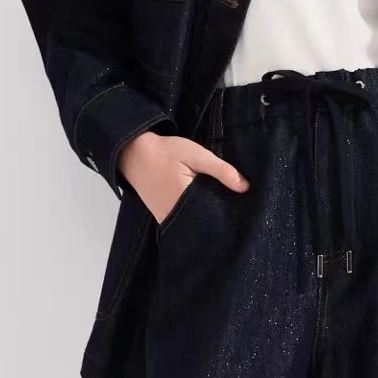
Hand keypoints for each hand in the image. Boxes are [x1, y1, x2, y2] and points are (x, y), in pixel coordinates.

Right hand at [118, 130, 249, 224]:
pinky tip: (207, 208)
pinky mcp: (163, 217)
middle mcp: (176, 216)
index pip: (215, 216)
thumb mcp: (196, 154)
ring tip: (226, 209)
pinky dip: (196, 216)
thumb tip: (245, 187)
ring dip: (209, 218)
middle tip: (239, 211)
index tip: (244, 210)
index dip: (230, 213)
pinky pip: (184, 221)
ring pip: (195, 224)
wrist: (133, 153)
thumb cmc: (165, 152)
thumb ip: (221, 170)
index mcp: (186, 201)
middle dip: (221, 218)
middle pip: (206, 224)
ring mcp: (168, 219)